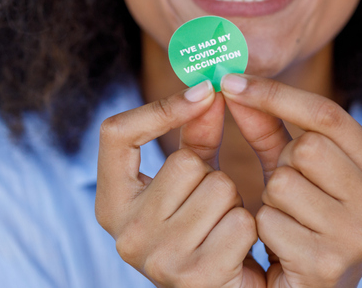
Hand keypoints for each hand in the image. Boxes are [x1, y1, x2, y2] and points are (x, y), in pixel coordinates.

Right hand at [95, 80, 265, 286]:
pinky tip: (236, 250)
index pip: (116, 134)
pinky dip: (249, 230)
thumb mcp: (192, 179)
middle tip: (209, 206)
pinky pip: (241, 222)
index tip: (204, 92)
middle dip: (213, 175)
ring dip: (234, 202)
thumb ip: (196, 136)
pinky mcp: (194, 277)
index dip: (160, 108)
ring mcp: (156, 258)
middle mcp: (124, 233)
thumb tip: (209, 91)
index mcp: (112, 203)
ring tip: (221, 227)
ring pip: (219, 189)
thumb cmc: (204, 228)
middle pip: (185, 161)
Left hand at [221, 74, 361, 287]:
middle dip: (283, 163)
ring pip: (284, 183)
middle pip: (308, 147)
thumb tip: (234, 83)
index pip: (329, 114)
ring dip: (271, 199)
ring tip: (288, 219)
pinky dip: (262, 229)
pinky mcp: (327, 265)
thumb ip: (269, 126)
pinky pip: (269, 222)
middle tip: (289, 188)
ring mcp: (359, 237)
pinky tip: (280, 245)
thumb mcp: (293, 167)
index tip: (231, 80)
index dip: (276, 95)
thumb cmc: (303, 218)